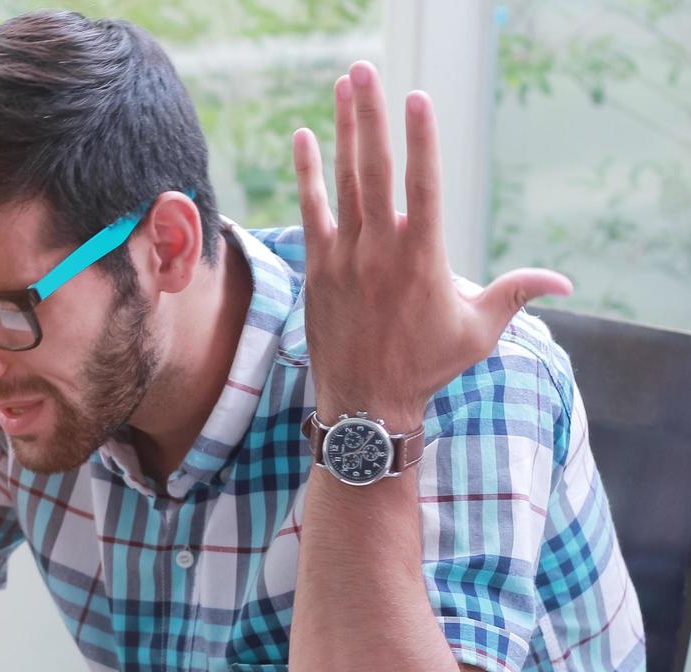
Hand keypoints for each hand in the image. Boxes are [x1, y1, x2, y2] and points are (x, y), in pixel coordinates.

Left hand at [292, 61, 571, 430]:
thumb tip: (564, 283)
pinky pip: (311, 211)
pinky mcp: (318, 268)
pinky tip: (304, 138)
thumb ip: (516, 294)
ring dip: (344, 130)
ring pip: (343, 182)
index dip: (421, 139)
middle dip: (371, 116)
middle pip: (375, 169)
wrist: (366, 404)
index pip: (423, 185)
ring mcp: (345, 257)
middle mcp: (380, 250)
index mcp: (423, 258)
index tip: (417, 98)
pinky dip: (308, 174)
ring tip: (345, 87)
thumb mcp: (479, 331)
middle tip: (365, 71)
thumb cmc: (426, 368)